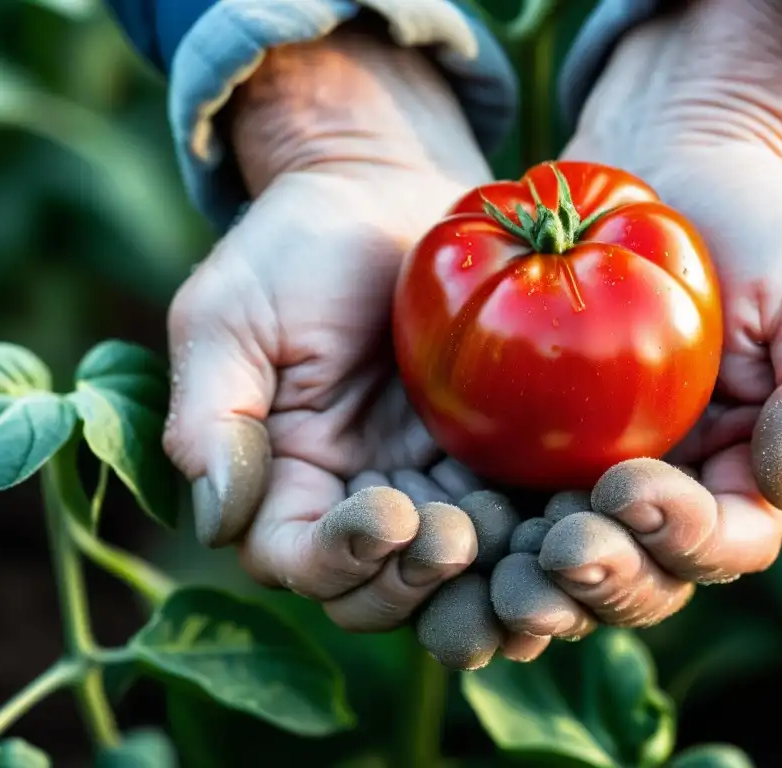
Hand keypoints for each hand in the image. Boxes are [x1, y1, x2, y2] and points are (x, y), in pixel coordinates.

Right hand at [162, 31, 517, 659]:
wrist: (386, 193)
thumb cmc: (295, 247)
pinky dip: (540, 530)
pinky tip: (571, 512)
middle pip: (383, 589)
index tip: (389, 516)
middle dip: (420, 580)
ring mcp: (429, 482)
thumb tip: (213, 521)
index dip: (340, 561)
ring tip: (525, 533)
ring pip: (459, 572)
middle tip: (464, 534)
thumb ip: (210, 417)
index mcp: (284, 482)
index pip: (300, 561)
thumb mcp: (228, 317)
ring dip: (492, 573)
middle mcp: (355, 499)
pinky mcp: (490, 456)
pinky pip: (517, 514)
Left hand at [491, 0, 781, 637]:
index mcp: (743, 471)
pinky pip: (508, 498)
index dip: (684, 538)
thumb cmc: (758, 223)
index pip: (726, 540)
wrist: (670, 161)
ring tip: (502, 562)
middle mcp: (672, 487)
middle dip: (606, 577)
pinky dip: (486, 528)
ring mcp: (597, 467)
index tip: (630, 490)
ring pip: (569, 558)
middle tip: (559, 548)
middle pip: (643, 571)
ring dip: (538, 578)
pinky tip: (450, 521)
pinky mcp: (535, 439)